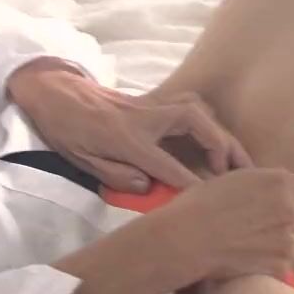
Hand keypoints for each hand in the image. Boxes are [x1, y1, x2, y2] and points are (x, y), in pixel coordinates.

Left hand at [6, 61, 253, 191]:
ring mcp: (150, 105)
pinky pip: (189, 105)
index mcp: (126, 138)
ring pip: (197, 109)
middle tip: (240, 173)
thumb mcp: (82, 161)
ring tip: (234, 159)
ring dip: (220, 132)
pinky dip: (208, 120)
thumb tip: (149, 189)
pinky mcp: (151, 100)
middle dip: (223, 147)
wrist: (54, 91)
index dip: (192, 185)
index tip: (212, 201)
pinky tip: (213, 137)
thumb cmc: (66, 129)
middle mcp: (145, 118)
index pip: (168, 166)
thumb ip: (117, 176)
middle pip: (196, 124)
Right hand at [144, 168, 293, 283]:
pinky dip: (263, 262)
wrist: (183, 240)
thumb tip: (276, 192)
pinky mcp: (278, 266)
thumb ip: (264, 185)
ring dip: (272, 244)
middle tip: (255, 227)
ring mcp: (286, 241)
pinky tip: (240, 258)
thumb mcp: (233, 180)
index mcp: (279, 183)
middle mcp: (289, 210)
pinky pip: (279, 264)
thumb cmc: (198, 205)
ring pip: (289, 243)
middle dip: (284, 223)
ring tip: (240, 243)